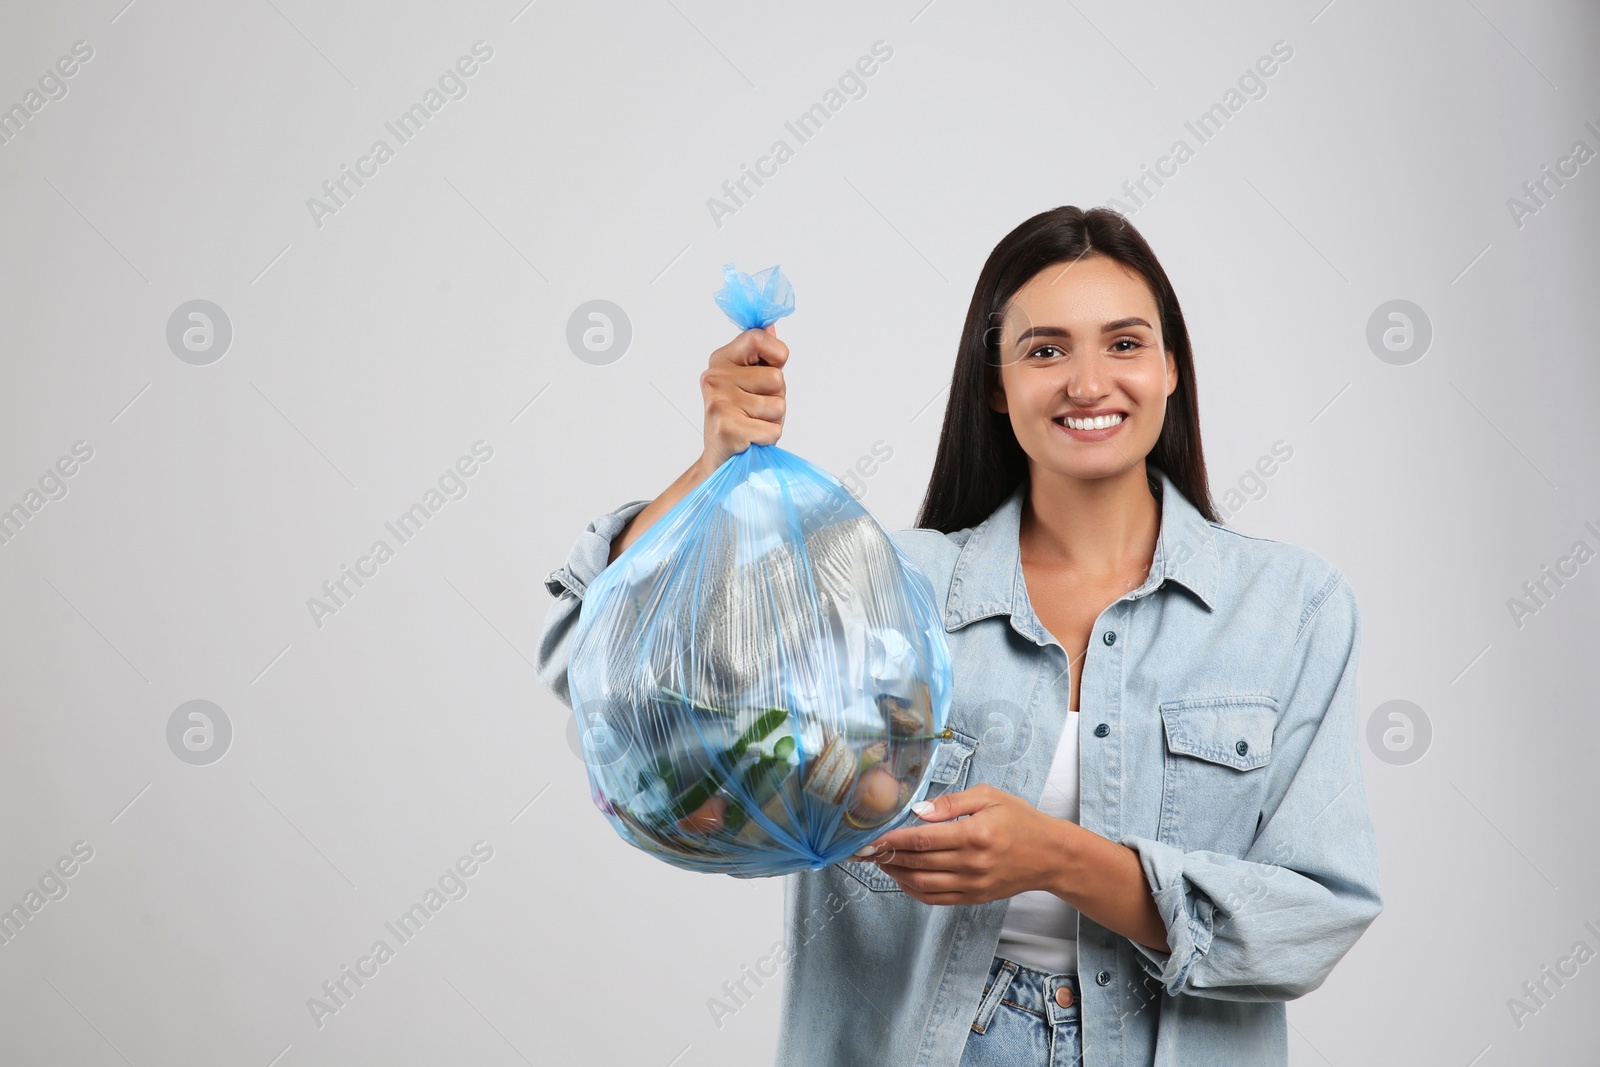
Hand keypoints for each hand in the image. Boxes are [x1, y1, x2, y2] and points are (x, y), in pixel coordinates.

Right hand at [697, 324, 786, 473]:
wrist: (720, 460)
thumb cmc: (742, 418)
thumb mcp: (752, 382)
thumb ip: (762, 355)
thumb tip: (771, 326)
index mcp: (721, 360)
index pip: (758, 338)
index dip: (777, 354)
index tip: (771, 368)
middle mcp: (715, 377)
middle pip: (777, 377)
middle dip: (777, 397)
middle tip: (756, 410)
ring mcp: (719, 402)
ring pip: (778, 405)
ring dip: (773, 420)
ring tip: (753, 424)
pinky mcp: (727, 428)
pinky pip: (773, 430)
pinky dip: (768, 438)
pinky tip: (750, 439)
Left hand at [859, 784, 1073, 905]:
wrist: (1050, 855)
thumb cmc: (1020, 820)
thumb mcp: (989, 797)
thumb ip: (951, 803)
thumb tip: (918, 812)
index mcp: (974, 834)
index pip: (921, 839)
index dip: (892, 840)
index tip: (871, 838)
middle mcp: (972, 863)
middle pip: (917, 862)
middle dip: (887, 856)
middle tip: (866, 850)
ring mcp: (973, 884)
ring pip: (921, 884)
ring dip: (895, 874)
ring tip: (881, 862)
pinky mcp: (974, 898)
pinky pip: (935, 899)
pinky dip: (913, 890)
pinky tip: (902, 878)